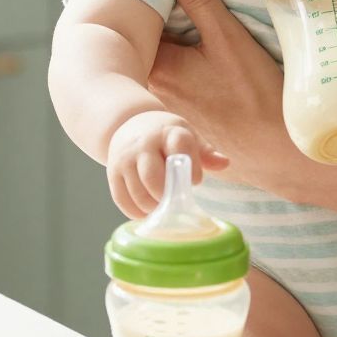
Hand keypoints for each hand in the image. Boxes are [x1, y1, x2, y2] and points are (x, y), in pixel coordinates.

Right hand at [106, 110, 228, 219]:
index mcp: (168, 132)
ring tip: (163, 207)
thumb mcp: (187, 136)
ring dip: (153, 208)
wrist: (129, 124)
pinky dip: (136, 212)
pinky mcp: (112, 172)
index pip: (180, 150)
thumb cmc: (166, 136)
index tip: (194, 181)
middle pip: (153, 178)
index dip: (190, 170)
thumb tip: (224, 163)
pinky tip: (147, 211)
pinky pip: (122, 200)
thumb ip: (205, 152)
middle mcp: (143, 143)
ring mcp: (124, 158)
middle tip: (176, 201)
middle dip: (168, 196)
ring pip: (138, 193)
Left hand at [149, 0, 302, 195]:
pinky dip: (186, 71)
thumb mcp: (229, 38)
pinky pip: (177, 87)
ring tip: (195, 28)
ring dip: (175, 48)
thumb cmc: (254, 94)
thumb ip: (201, 1)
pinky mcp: (186, 120)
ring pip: (164, 67)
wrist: (277, 152)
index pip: (141, 25)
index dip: (153, 1)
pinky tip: (208, 66)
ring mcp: (169, 109)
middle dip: (163, 23)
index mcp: (159, 68)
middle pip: (150, 46)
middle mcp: (154, 92)